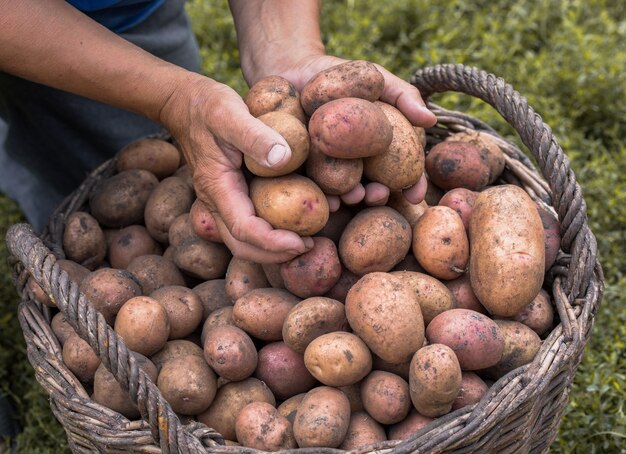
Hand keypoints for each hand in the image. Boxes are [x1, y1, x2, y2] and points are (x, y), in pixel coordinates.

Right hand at [159, 73, 313, 262]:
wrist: (184, 103)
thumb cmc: (206, 106)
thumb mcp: (230, 113)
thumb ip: (254, 135)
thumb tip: (284, 158)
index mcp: (217, 187)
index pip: (244, 229)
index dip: (273, 242)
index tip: (302, 241)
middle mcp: (216, 201)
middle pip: (242, 245)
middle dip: (275, 254)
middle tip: (309, 247)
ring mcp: (222, 200)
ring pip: (244, 239)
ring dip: (273, 247)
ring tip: (306, 240)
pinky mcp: (230, 195)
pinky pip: (249, 223)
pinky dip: (271, 231)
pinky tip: (294, 222)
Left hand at [254, 55, 435, 208]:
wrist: (294, 69)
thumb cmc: (342, 75)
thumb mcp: (376, 79)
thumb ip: (403, 95)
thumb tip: (431, 120)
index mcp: (379, 148)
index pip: (402, 170)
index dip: (412, 185)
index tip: (416, 196)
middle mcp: (357, 163)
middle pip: (373, 186)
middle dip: (379, 196)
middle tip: (378, 194)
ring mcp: (330, 168)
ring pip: (344, 189)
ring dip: (351, 198)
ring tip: (353, 197)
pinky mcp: (303, 168)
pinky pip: (313, 183)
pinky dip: (321, 193)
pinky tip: (325, 199)